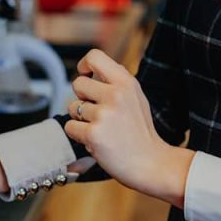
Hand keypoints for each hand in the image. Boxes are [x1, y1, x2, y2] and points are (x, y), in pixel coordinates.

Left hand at [64, 49, 193, 207]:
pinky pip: (70, 126)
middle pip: (77, 83)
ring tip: (101, 128)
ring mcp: (104, 115)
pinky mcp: (93, 134)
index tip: (87, 76)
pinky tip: (95, 140)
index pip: (94, 56)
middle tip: (96, 111)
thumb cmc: (141, 131)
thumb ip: (116, 81)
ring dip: (81, 118)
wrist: (151, 163)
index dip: (84, 66)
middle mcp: (115, 95)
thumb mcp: (136, 97)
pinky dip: (77, 134)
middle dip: (81, 97)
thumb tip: (92, 68)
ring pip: (72, 107)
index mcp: (126, 82)